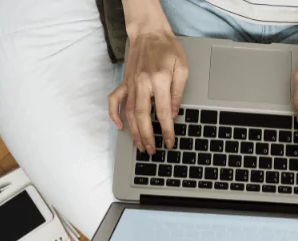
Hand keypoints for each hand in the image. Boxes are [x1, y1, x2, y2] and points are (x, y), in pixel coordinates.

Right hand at [108, 29, 188, 153]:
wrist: (149, 32)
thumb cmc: (168, 49)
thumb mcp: (182, 68)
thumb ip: (178, 92)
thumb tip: (173, 113)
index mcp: (159, 80)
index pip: (163, 112)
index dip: (166, 130)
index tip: (169, 142)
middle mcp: (143, 83)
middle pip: (143, 117)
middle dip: (147, 137)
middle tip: (152, 151)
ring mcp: (131, 84)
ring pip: (129, 113)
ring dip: (134, 132)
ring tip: (140, 146)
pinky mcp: (124, 82)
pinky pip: (114, 100)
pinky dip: (114, 114)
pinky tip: (119, 126)